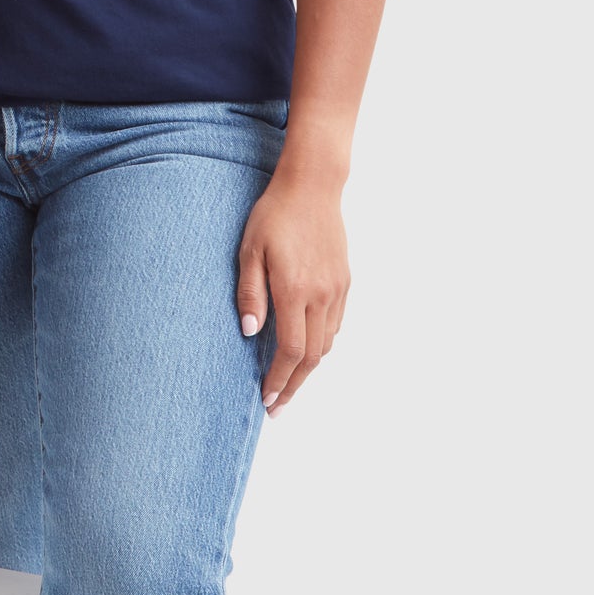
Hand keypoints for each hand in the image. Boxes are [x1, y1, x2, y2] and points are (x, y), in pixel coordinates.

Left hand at [235, 171, 350, 416]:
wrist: (312, 188)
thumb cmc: (274, 215)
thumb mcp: (249, 250)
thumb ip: (250, 293)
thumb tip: (248, 332)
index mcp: (294, 290)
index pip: (289, 350)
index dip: (279, 379)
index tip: (268, 399)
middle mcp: (321, 296)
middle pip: (311, 356)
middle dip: (294, 386)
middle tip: (278, 407)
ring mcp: (337, 290)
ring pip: (326, 344)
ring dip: (308, 368)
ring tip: (289, 383)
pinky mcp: (345, 282)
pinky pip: (335, 325)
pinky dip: (321, 344)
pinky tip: (306, 349)